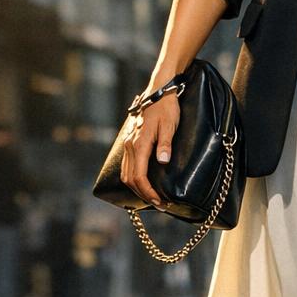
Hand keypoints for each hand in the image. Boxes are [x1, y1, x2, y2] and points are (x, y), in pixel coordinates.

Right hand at [119, 93, 180, 209]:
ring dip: (136, 188)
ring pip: (126, 173)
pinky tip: (142, 182)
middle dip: (142, 194)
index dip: (148, 191)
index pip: (139, 176)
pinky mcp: (130, 142)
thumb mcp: (170, 125)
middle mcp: (130, 146)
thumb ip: (165, 144)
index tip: (159, 201)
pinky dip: (133, 178)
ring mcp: (128, 143)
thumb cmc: (167, 108)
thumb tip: (162, 161)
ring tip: (151, 197)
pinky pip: (127, 165)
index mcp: (139, 144)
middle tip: (159, 204)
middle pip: (130, 178)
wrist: (159, 92)